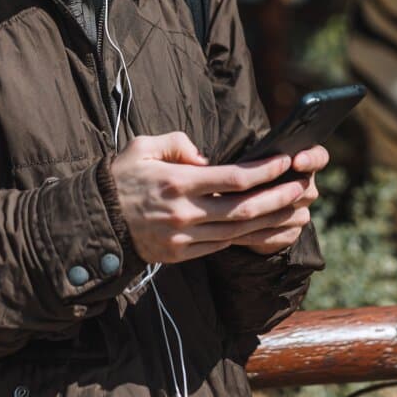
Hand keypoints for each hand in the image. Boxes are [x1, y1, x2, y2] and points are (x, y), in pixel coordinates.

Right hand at [109, 132, 313, 263]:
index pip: (231, 178)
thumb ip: (176, 142)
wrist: (95, 221)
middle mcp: (183, 213)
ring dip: (268, 221)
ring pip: (236, 231)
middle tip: (301, 188)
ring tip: (292, 209)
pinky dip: (244, 237)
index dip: (263, 171)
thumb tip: (204, 157)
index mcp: (176, 182)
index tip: (284, 162)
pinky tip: (261, 226)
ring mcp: (182, 238)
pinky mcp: (180, 255)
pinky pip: (220, 246)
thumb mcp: (142, 146)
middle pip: (242, 208)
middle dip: (276, 198)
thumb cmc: (121, 177)